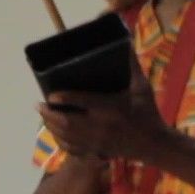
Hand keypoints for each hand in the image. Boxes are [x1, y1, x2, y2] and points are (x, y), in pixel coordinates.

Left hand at [38, 54, 170, 162]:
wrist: (155, 144)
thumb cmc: (148, 113)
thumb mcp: (142, 88)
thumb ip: (132, 66)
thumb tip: (126, 42)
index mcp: (110, 107)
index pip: (80, 101)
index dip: (62, 98)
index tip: (50, 95)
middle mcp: (100, 126)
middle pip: (66, 121)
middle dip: (49, 113)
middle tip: (39, 105)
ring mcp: (97, 142)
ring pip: (66, 135)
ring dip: (51, 126)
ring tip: (43, 116)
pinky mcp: (96, 151)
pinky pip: (72, 149)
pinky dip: (60, 141)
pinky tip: (56, 133)